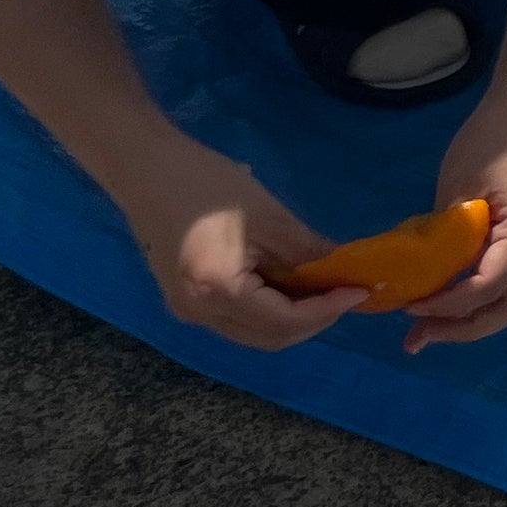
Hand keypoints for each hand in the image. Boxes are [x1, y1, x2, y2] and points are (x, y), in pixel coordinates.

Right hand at [119, 142, 367, 351]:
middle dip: (313, 320)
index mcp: (218, 292)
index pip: (285, 321)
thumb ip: (308, 251)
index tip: (360, 290)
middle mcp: (199, 313)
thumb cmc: (207, 185)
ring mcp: (187, 310)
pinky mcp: (183, 299)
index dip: (328, 310)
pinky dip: (267, 310)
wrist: (146, 169)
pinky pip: (235, 319)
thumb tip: (345, 270)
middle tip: (344, 292)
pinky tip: (289, 284)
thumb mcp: (269, 216)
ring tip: (322, 288)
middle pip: (269, 337)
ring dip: (291, 318)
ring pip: (252, 332)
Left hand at [408, 69, 506, 352]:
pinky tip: (452, 298)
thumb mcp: (459, 185)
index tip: (410, 308)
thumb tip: (419, 275)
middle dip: (465, 329)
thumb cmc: (491, 139)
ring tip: (432, 329)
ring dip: (475, 320)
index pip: (488, 286)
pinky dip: (482, 297)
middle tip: (420, 337)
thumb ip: (446, 234)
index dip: (448, 305)